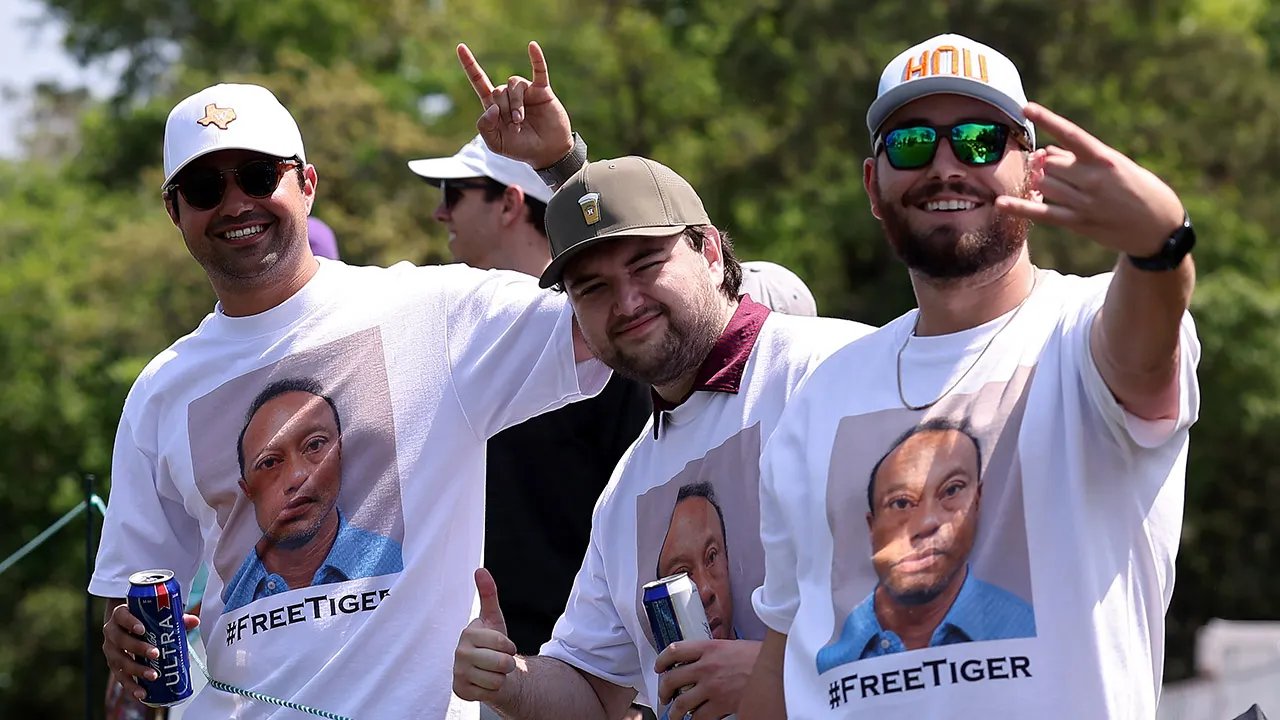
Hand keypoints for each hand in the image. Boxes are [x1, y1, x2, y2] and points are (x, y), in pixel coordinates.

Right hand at [102, 603, 198, 700]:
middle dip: (138, 648)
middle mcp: (112, 632)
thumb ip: (175, 618)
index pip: (122, 616)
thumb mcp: (156, 616)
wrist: (125, 626)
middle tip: (156, 653)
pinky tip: (142, 693)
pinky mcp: (114, 665)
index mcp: (120, 615)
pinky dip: (131, 686)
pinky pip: (120, 677)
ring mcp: (111, 650)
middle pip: (121, 640)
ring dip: (136, 669)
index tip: (142, 629)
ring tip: (153, 675)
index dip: (130, 622)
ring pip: (120, 660)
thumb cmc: (143, 619)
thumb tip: (195, 621)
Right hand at [453, 568, 519, 703]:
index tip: (504, 645)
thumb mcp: (494, 619)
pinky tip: (485, 682)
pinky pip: (489, 692)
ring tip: (493, 671)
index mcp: (468, 633)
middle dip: (508, 663)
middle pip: (501, 662)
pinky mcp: (460, 690)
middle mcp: (459, 653)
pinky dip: (493, 689)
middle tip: (500, 660)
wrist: (489, 670)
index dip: (509, 646)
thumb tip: (480, 570)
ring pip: (497, 679)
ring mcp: (458, 672)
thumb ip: (488, 594)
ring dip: (501, 677)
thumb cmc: (492, 644)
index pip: (501, 642)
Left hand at [457, 41, 573, 168]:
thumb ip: (485, 127)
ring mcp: (526, 92)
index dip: (469, 65)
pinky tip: (531, 46)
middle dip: (503, 109)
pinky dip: (536, 58)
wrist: (547, 152)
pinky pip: (539, 70)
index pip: (479, 81)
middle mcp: (509, 96)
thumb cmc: (522, 148)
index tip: (460, 47)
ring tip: (520, 120)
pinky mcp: (542, 90)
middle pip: (497, 90)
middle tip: (514, 125)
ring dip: (515, 104)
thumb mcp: (495, 144)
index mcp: (495, 106)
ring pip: (513, 85)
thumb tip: (491, 106)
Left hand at [654, 639, 760, 719]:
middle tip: (665, 696)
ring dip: (675, 712)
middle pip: (671, 679)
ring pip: (681, 703)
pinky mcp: (721, 705)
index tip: (660, 667)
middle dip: (663, 690)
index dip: (662, 660)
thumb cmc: (760, 658)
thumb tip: (701, 662)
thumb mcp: (732, 646)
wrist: (778, 669)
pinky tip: (696, 719)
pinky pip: (699, 718)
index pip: (674, 650)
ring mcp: (712, 687)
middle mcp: (706, 666)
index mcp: (709, 647)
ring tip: (675, 715)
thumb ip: (714, 653)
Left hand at [996, 102, 1184, 256]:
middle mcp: (1093, 179)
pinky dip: (1021, 207)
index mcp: (1105, 159)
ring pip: (1045, 184)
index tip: (1027, 107)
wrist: (1159, 228)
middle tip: (1046, 167)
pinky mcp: (1079, 223)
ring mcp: (1085, 203)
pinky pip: (1043, 213)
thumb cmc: (1139, 190)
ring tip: (1043, 182)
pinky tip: (1001, 203)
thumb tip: (1047, 151)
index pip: (1071, 134)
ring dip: (1039, 182)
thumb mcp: (1116, 166)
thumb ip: (1081, 158)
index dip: (1048, 119)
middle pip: (1051, 163)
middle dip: (1043, 164)